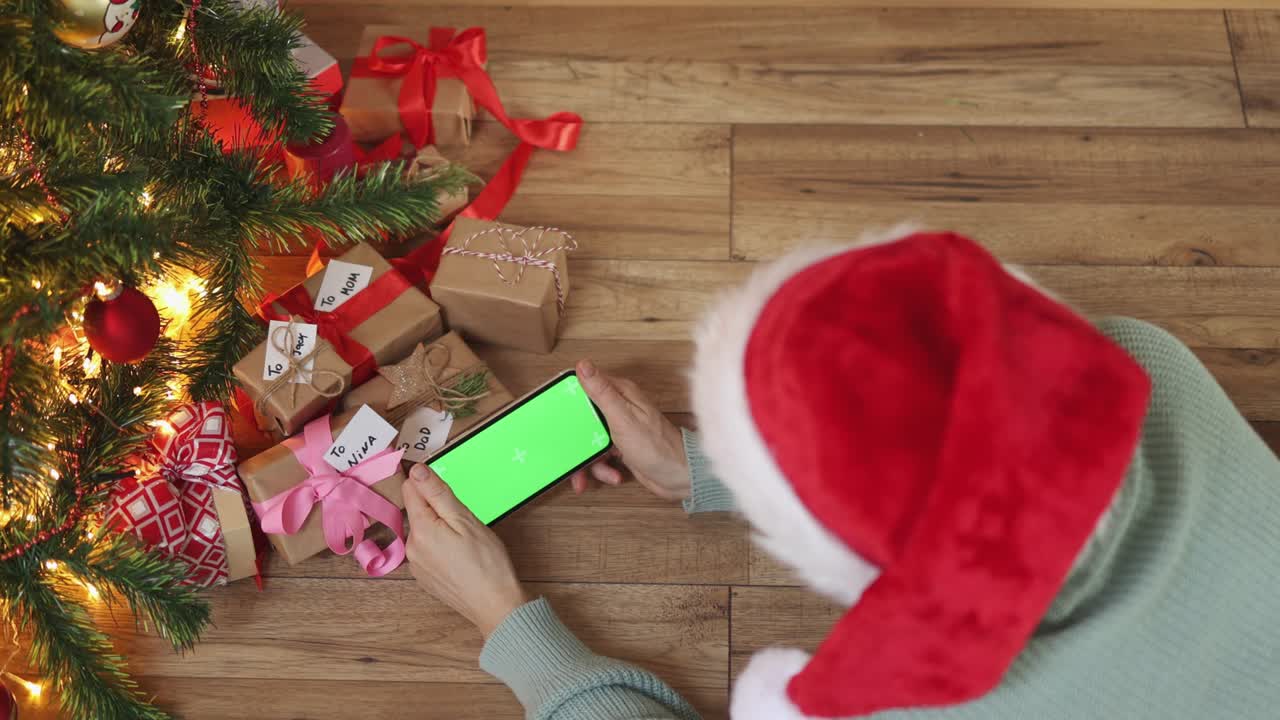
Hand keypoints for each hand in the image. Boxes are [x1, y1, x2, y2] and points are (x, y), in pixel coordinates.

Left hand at [403, 464, 527, 637]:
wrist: (495, 606)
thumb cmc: (487, 564)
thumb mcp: (467, 521)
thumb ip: (438, 494)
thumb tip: (417, 471)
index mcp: (421, 530)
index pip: (410, 490)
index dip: (428, 483)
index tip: (446, 490)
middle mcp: (411, 548)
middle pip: (417, 512)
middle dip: (438, 510)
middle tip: (465, 522)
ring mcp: (416, 566)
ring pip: (423, 532)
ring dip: (439, 529)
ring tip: (465, 542)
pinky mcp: (424, 578)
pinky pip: (427, 550)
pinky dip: (440, 547)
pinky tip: (460, 557)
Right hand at [569, 359, 690, 500]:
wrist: (680, 477)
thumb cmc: (658, 446)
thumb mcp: (623, 417)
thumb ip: (601, 392)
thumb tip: (584, 365)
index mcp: (620, 394)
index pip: (585, 388)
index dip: (568, 401)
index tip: (554, 414)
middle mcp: (620, 408)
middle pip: (584, 419)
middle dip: (575, 441)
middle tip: (569, 456)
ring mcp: (620, 429)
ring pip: (590, 441)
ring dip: (589, 462)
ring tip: (587, 478)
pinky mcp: (622, 448)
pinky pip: (601, 456)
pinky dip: (603, 469)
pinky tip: (614, 475)